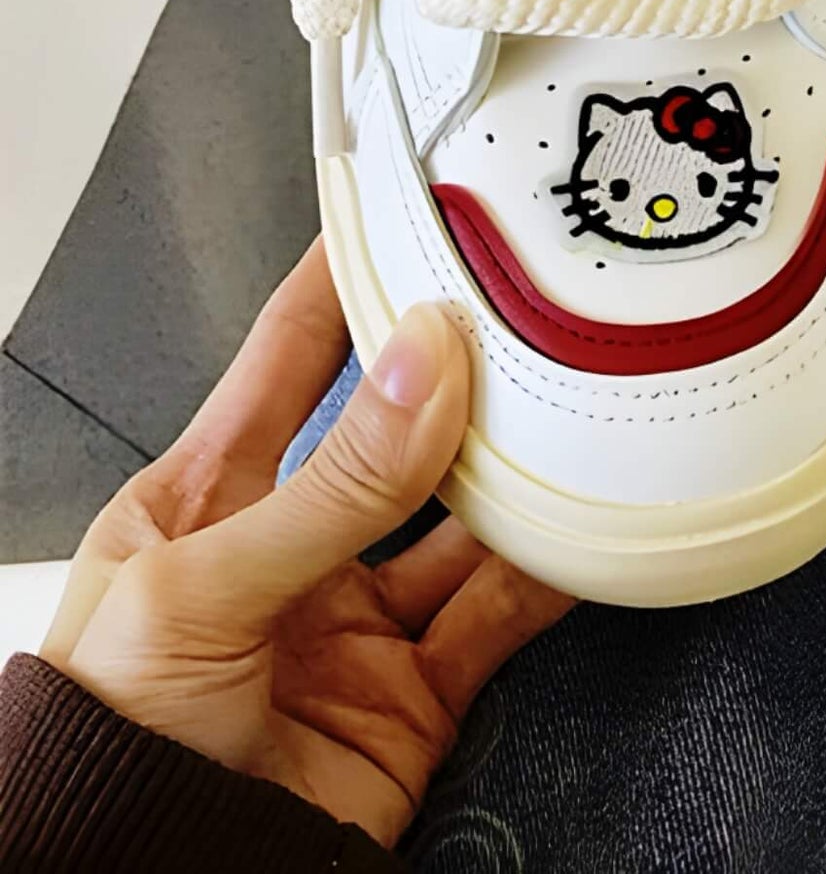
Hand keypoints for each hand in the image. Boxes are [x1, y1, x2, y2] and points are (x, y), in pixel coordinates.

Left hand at [40, 240, 571, 846]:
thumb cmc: (106, 749)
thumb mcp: (204, 590)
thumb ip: (330, 484)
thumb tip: (423, 360)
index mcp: (208, 497)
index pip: (287, 354)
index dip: (342, 279)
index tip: (404, 210)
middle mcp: (293, 543)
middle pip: (396, 429)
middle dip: (459, 372)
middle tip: (525, 307)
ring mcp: (357, 616)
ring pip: (463, 514)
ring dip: (517, 468)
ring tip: (572, 408)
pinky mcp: (416, 689)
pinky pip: (500, 609)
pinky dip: (551, 568)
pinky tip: (585, 524)